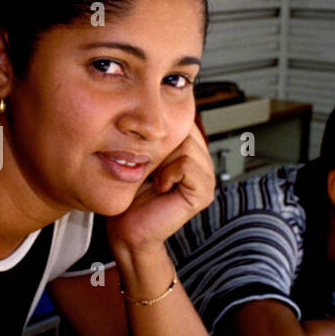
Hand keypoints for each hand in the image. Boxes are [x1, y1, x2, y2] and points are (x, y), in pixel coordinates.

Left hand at [106, 122, 214, 250]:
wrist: (127, 228)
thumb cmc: (130, 193)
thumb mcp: (144, 156)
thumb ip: (159, 136)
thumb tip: (161, 107)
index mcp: (191, 152)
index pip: (185, 121)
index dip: (162, 131)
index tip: (147, 155)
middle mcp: (203, 163)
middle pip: (186, 130)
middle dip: (162, 147)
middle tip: (151, 170)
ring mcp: (207, 178)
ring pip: (186, 145)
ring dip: (163, 161)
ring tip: (156, 180)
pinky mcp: (203, 193)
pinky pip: (186, 164)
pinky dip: (168, 173)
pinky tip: (161, 187)